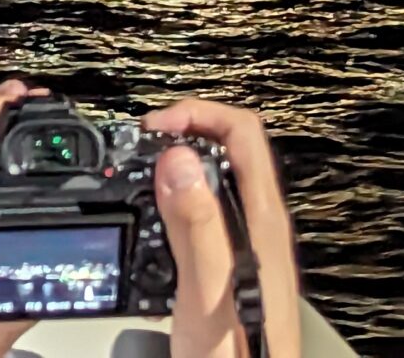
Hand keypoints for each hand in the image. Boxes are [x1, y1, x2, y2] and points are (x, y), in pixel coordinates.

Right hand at [145, 99, 301, 357]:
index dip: (199, 115)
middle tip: (142, 142)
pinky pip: (201, 214)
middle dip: (184, 132)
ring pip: (214, 182)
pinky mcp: (227, 266)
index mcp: (262, 223)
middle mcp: (258, 228)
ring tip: (142, 168)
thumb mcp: (207, 288)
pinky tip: (150, 217)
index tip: (155, 128)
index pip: (243, 135)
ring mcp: (245, 247)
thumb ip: (196, 223)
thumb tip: (179, 159)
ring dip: (178, 165)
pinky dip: (173, 200)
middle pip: (229, 151)